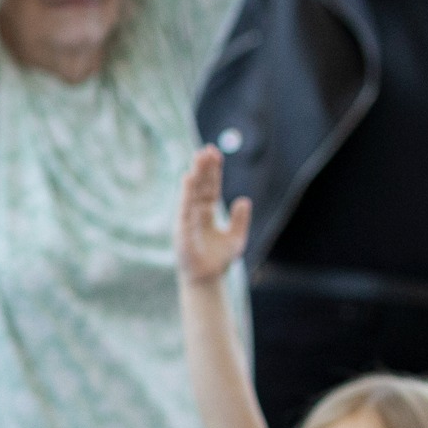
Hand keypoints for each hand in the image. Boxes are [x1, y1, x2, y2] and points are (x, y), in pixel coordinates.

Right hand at [175, 147, 252, 283]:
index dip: (213, 171)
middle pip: (201, 186)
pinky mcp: (182, 229)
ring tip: (198, 158)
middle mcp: (195, 213)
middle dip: (204, 168)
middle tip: (206, 148)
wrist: (208, 279)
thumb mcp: (236, 237)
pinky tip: (188, 178)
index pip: (210, 187)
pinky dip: (187, 193)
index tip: (215, 153)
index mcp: (207, 213)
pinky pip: (185, 208)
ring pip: (192, 193)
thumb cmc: (219, 259)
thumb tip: (244, 199)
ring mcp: (188, 220)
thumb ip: (240, 219)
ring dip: (195, 175)